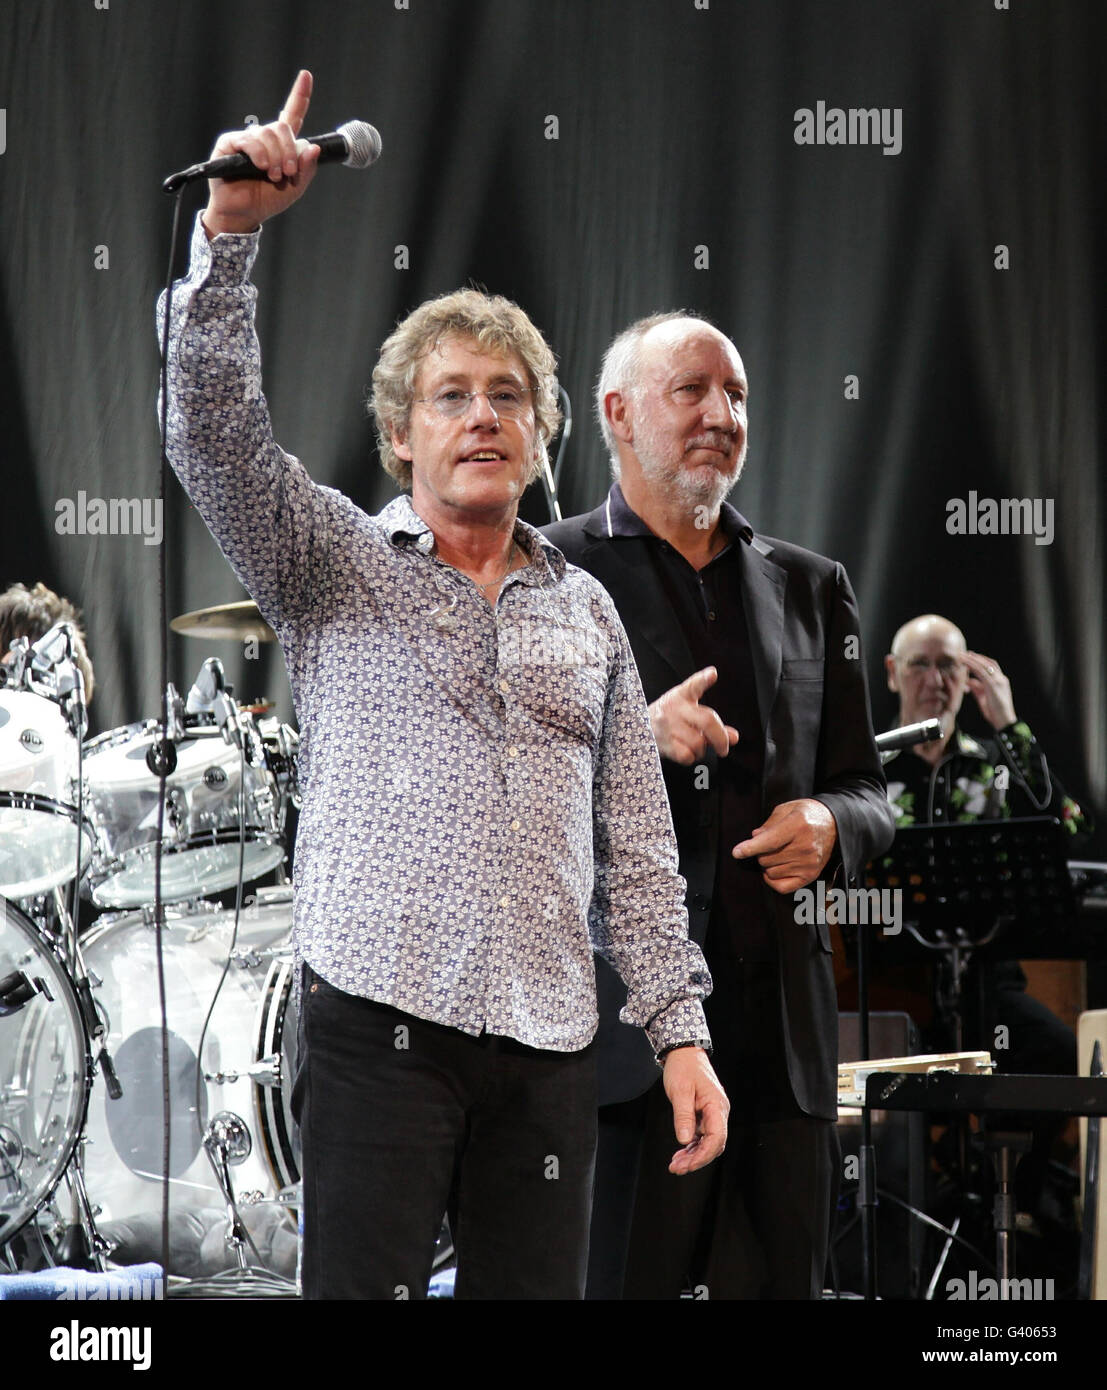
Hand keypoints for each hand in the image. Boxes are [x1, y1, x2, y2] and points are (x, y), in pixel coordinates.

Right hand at [202, 70, 320, 236]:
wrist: (243, 214)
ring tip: (274, 176)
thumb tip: (312, 148)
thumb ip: (306, 169)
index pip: (291, 115)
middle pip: (281, 127)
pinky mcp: (229, 144)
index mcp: (280, 145)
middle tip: (288, 172)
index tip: (306, 76)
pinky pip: (249, 141)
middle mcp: (263, 138)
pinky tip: (262, 167)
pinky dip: (259, 154)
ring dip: (275, 156)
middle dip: (289, 151)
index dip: (299, 96)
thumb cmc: (267, 200)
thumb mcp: (295, 188)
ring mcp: (246, 139)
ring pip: (267, 134)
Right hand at [648, 666, 738, 764]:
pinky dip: (691, 757)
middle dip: (721, 738)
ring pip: (698, 742)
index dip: (703, 679)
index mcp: (681, 696)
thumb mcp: (686, 711)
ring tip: (696, 747)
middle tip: (724, 748)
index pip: (693, 685)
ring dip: (702, 749)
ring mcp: (667, 726)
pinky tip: (686, 752)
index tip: (712, 674)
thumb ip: (712, 723)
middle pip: (707, 720)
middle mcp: (674, 708)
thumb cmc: (668, 719)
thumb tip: (734, 737)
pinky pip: (687, 755)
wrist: (634, 729)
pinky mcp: (663, 743)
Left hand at [662, 1047, 728, 1173]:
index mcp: (716, 1105)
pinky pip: (702, 1136)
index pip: (717, 1138)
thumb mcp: (679, 1091)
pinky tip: (680, 1154)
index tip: (687, 1165)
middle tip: (676, 1168)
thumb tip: (684, 1140)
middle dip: (697, 1159)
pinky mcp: (705, 1114)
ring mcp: (713, 1113)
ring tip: (675, 1164)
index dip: (703, 1155)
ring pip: (708, 1142)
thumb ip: (683, 1116)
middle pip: (714, 1144)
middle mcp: (719, 1111)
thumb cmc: (683, 1068)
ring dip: (693, 1155)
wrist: (684, 1052)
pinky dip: (692, 1146)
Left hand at [732, 798, 836, 893]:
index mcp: (797, 825)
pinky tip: (775, 869)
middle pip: (766, 859)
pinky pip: (781, 887)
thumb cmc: (807, 814)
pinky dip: (773, 879)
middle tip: (770, 844)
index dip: (750, 848)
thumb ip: (768, 823)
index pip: (769, 841)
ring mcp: (808, 863)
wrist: (834, 824)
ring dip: (768, 864)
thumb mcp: (786, 809)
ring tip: (778, 853)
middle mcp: (805, 846)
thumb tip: (754, 838)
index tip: (736, 852)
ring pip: (770, 872)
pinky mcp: (810, 876)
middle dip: (760, 852)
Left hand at [962, 651, 1016, 729]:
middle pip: (989, 663)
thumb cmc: (995, 712)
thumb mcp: (983, 697)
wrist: (1004, 721)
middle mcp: (1001, 679)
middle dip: (976, 657)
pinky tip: (964, 663)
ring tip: (961, 655)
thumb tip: (967, 681)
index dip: (982, 660)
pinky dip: (972, 665)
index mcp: (1001, 682)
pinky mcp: (993, 685)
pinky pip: (981, 672)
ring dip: (972, 659)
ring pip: (984, 665)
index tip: (971, 656)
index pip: (992, 666)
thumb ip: (976, 688)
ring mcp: (998, 681)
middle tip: (965, 653)